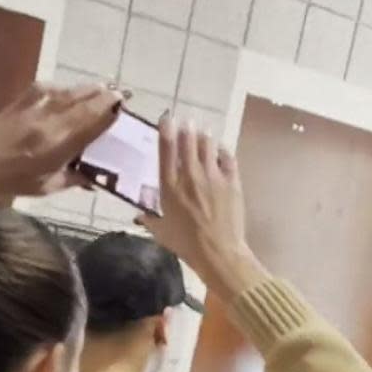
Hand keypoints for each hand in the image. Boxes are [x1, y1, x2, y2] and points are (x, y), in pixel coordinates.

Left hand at [0, 80, 123, 204]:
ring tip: (105, 89)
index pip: (92, 121)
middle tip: (122, 94)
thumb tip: (98, 176)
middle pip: (85, 100)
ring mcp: (35, 105)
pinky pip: (52, 89)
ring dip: (90, 90)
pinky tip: (72, 93)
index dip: (111, 111)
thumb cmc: (10, 182)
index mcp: (56, 144)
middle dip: (105, 95)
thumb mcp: (47, 187)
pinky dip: (67, 90)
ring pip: (71, 92)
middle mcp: (49, 120)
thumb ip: (75, 178)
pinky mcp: (23, 99)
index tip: (125, 105)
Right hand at [141, 117, 264, 298]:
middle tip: (187, 122)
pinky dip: (222, 151)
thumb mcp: (161, 232)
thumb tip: (139, 216)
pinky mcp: (231, 182)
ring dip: (204, 136)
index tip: (167, 118)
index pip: (166, 150)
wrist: (219, 253)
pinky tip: (220, 150)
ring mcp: (213, 177)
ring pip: (208, 145)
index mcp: (170, 186)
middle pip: (188, 141)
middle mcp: (190, 175)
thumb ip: (149, 219)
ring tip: (202, 131)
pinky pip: (227, 158)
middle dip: (187, 128)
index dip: (166, 130)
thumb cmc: (186, 245)